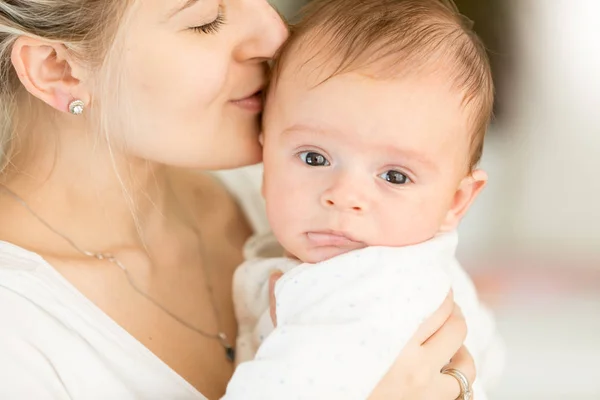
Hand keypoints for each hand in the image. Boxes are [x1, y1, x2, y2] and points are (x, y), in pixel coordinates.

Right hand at [268, 277, 473, 399]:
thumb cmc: (311, 375)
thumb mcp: (297, 334)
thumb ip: (287, 303)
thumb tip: (277, 275)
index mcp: (381, 331)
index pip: (428, 296)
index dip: (433, 283)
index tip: (427, 278)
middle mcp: (410, 357)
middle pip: (451, 317)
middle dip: (448, 305)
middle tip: (438, 301)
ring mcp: (423, 384)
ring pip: (463, 349)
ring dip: (458, 338)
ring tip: (448, 332)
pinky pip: (462, 383)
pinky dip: (461, 370)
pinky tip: (448, 365)